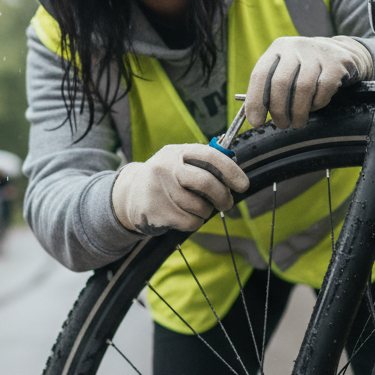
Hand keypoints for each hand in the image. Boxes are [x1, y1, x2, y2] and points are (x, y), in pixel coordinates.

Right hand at [111, 143, 249, 235]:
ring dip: (206, 212)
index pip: (210, 156)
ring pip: (200, 207)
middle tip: (227, 204)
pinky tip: (185, 216)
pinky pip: (191, 222)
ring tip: (197, 208)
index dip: (231, 171)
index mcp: (178, 152)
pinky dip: (195, 222)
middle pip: (206, 182)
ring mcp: (159, 189)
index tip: (243, 185)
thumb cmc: (167, 180)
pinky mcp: (156, 211)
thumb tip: (236, 177)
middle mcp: (166, 167)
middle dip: (223, 196)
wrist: (130, 195)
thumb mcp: (180, 163)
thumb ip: (204, 165)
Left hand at [245, 36, 373, 129]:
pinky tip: (315, 106)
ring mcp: (318, 52)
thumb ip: (270, 87)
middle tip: (282, 125)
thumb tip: (255, 117)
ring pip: (303, 88)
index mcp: (278, 48)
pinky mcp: (337, 62)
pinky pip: (323, 90)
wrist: (342, 53)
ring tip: (297, 122)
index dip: (255, 101)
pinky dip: (317, 104)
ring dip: (298, 112)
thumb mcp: (286, 70)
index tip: (256, 122)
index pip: (260, 75)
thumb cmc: (306, 70)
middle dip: (279, 110)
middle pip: (280, 83)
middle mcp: (296, 46)